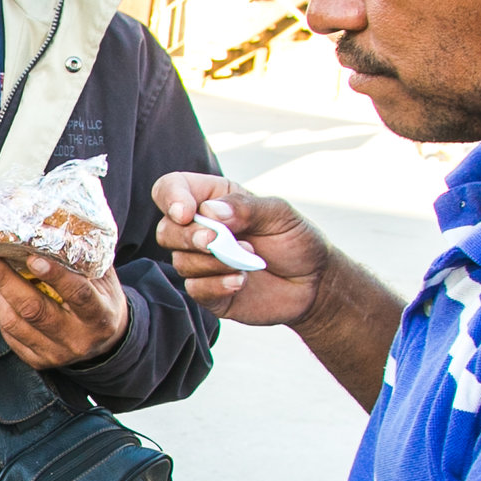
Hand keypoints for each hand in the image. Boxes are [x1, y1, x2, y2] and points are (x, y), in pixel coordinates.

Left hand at [0, 251, 127, 368]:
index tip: (32, 257)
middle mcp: (77, 339)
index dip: (55, 276)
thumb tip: (51, 228)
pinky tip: (0, 291)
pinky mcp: (38, 361)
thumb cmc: (101, 299)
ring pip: (16, 324)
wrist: (105, 341)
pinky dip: (1, 310)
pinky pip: (10, 335)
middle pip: (35, 311)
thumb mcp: (103, 279)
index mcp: (99, 316)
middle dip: (7, 282)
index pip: (78, 295)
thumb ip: (83, 258)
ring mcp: (56, 353)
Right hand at [152, 172, 332, 328]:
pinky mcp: (207, 292)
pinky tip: (241, 280)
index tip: (187, 213)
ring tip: (248, 259)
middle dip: (189, 237)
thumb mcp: (279, 213)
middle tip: (216, 241)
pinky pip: (195, 289)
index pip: (170, 189)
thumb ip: (245, 207)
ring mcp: (201, 262)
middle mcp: (199, 230)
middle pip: (166, 230)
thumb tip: (209, 212)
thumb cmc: (296, 240)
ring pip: (181, 262)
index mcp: (211, 200)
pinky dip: (217, 285)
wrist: (313, 282)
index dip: (170, 198)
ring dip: (213, 262)